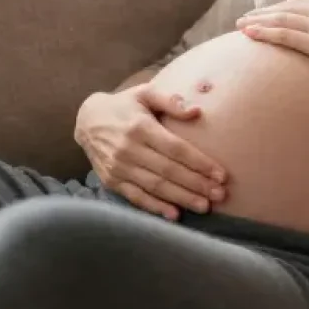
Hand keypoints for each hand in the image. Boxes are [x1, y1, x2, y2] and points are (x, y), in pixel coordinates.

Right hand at [74, 85, 226, 219]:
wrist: (87, 120)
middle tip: (220, 194)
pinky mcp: (111, 180)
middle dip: (197, 184)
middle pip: (169, 171)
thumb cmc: (124, 106)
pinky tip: (174, 214)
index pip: (176, 148)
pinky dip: (155, 207)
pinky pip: (136, 197)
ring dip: (182, 198)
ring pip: (155, 187)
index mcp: (140, 126)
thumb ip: (170, 102)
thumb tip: (197, 111)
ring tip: (205, 206)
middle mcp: (129, 149)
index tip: (221, 174)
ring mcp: (119, 167)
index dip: (199, 162)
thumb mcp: (144, 94)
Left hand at [235, 0, 308, 84]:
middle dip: (264, 11)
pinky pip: (284, 35)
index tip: (270, 10)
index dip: (284, 6)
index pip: (304, 2)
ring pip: (281, 19)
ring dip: (258, 20)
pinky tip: (249, 33)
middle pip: (287, 7)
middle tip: (246, 16)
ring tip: (240, 24)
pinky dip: (264, 32)